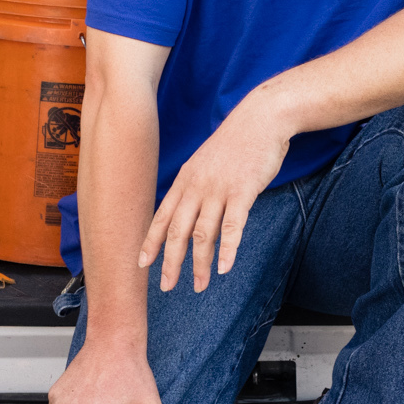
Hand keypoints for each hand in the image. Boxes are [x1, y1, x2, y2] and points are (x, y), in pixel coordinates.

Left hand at [141, 89, 291, 291]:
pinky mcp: (242, 191)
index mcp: (185, 180)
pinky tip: (225, 269)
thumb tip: (190, 209)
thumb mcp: (206, 162)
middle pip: (177, 231)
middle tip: (166, 286)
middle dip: (170, 262)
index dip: (151, 242)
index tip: (141, 264)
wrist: (261, 117)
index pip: (162, 217)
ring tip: (199, 286)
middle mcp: (196, 186)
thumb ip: (196, 185)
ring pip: (202, 233)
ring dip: (200, 264)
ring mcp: (218, 189)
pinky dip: (228, 250)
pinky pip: (233, 226)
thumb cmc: (237, 142)